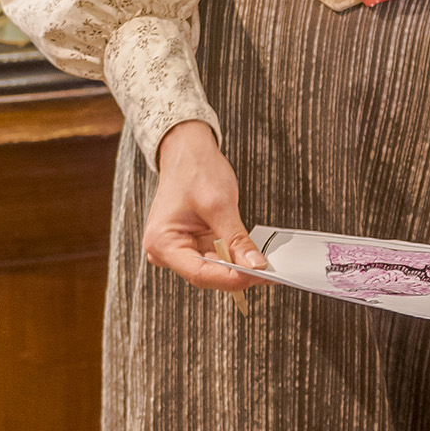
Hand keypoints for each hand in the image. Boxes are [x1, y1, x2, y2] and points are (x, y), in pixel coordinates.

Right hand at [143, 120, 267, 295]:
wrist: (187, 152)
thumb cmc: (194, 170)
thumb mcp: (219, 205)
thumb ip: (237, 240)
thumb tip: (256, 265)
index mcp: (162, 242)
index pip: (199, 273)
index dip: (231, 278)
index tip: (258, 276)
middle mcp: (165, 250)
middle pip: (206, 274)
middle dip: (237, 274)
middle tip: (267, 272)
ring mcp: (177, 249)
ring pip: (212, 269)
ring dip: (236, 267)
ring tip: (262, 264)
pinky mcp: (190, 245)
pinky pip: (214, 259)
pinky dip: (232, 257)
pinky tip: (248, 255)